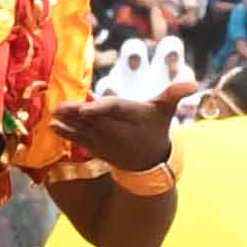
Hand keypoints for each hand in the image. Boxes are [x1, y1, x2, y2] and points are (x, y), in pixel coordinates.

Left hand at [53, 83, 188, 175]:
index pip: (116, 111)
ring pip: (85, 130)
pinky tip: (52, 126)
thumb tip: (194, 85)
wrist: (149, 161)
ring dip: (68, 123)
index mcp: (134, 117)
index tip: (86, 108)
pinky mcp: (97, 149)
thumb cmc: (155, 127)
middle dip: (78, 115)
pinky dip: (66, 134)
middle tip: (61, 106)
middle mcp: (119, 131)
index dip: (101, 109)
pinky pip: (80, 141)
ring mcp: (107, 142)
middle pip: (96, 120)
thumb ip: (174, 94)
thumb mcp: (166, 110)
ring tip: (53, 115)